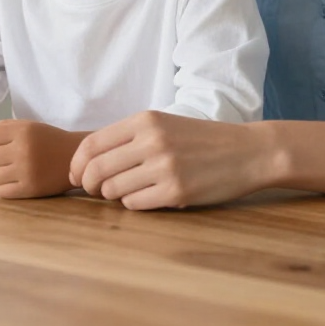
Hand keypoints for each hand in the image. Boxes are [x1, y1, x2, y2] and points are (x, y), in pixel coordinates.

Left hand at [0, 119, 81, 198]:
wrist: (75, 157)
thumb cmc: (48, 139)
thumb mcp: (27, 127)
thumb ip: (0, 128)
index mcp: (23, 131)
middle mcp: (23, 150)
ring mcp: (26, 171)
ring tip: (6, 169)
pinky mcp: (30, 189)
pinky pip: (0, 191)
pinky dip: (3, 187)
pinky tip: (14, 179)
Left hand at [69, 111, 272, 209]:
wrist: (247, 151)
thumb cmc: (202, 140)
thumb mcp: (165, 124)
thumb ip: (130, 137)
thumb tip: (88, 161)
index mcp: (146, 120)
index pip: (91, 144)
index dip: (77, 164)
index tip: (77, 176)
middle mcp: (151, 141)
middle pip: (96, 170)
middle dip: (88, 185)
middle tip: (95, 190)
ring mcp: (164, 167)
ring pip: (113, 190)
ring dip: (114, 195)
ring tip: (130, 190)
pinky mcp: (176, 192)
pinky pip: (134, 205)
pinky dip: (134, 204)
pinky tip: (150, 196)